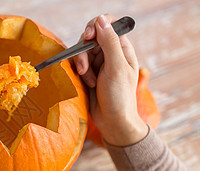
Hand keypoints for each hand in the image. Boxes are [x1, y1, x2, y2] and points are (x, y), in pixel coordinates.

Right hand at [74, 15, 147, 145]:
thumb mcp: (116, 67)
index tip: (88, 37)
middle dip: (84, 53)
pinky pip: (78, 65)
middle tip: (85, 69)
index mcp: (122, 48)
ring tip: (90, 81)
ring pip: (82, 52)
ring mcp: (99, 63)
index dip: (95, 26)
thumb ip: (109, 42)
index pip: (108, 24)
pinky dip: (80, 74)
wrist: (113, 122)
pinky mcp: (89, 73)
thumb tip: (101, 19)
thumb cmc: (119, 96)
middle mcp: (110, 52)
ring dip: (82, 66)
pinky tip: (88, 84)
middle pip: (90, 38)